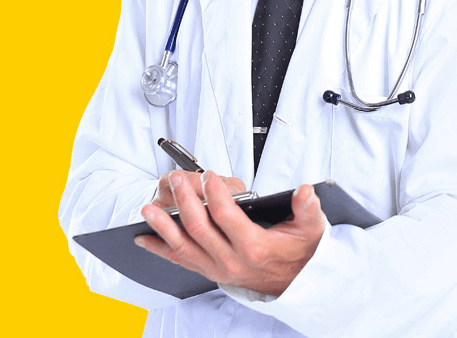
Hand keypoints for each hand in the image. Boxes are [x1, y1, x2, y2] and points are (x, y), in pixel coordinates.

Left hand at [135, 170, 325, 296]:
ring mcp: (218, 268)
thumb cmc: (300, 251)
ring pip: (184, 246)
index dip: (215, 193)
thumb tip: (305, 191)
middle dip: (184, 200)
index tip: (209, 175)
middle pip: (199, 228)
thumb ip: (308, 208)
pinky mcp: (210, 271)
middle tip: (176, 179)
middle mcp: (232, 261)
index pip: (226, 216)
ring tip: (148, 208)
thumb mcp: (311, 228)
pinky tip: (145, 238)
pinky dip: (161, 249)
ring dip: (164, 226)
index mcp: (255, 247)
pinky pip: (181, 260)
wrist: (296, 282)